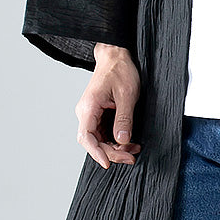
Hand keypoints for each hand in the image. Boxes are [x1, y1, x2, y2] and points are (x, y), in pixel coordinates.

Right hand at [75, 44, 142, 169]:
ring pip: (98, 139)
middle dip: (111, 152)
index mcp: (88, 107)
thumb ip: (124, 119)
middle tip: (130, 158)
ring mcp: (91, 113)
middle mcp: (85, 112)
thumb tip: (122, 141)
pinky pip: (103, 132)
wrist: (116, 55)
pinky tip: (129, 142)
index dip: (97, 153)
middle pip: (93, 141)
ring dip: (115, 147)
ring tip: (133, 150)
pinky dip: (115, 140)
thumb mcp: (127, 95)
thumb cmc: (120, 70)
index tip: (108, 164)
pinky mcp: (98, 114)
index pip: (87, 137)